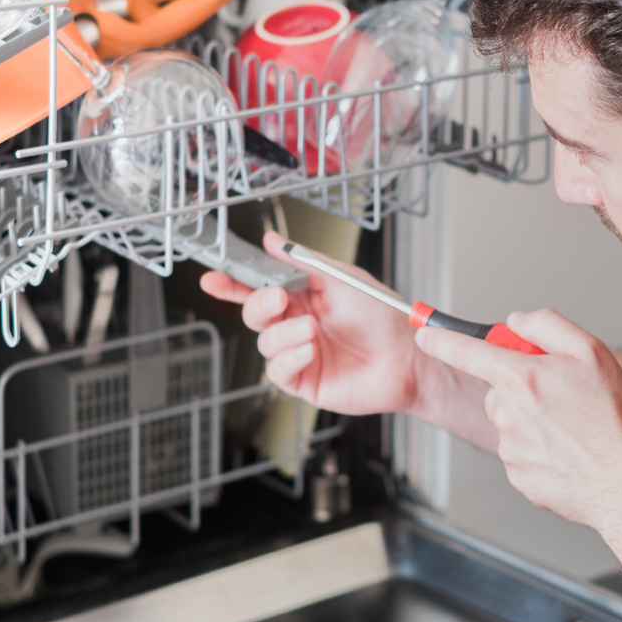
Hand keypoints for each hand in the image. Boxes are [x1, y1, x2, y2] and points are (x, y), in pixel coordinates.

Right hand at [199, 230, 421, 415]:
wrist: (407, 358)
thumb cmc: (384, 318)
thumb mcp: (344, 278)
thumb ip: (305, 260)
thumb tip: (272, 241)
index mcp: (303, 295)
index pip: (259, 285)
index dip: (233, 281)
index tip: (214, 276)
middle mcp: (296, 323)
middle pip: (254, 313)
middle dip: (258, 304)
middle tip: (277, 299)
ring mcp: (298, 352)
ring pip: (265, 342)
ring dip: (284, 333)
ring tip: (312, 329)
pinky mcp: (304, 380)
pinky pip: (278, 370)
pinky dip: (290, 357)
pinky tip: (310, 350)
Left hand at [415, 308, 621, 529]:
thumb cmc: (614, 419)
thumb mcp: (592, 352)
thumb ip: (547, 326)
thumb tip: (517, 321)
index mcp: (521, 378)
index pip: (464, 351)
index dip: (440, 339)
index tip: (425, 333)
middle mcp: (508, 412)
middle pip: (496, 387)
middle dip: (520, 385)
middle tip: (560, 394)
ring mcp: (509, 447)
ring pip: (507, 420)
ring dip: (530, 418)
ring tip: (570, 426)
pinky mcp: (516, 475)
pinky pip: (518, 450)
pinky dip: (537, 448)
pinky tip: (566, 449)